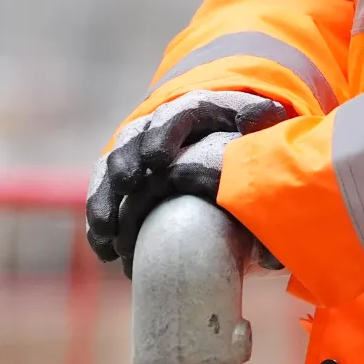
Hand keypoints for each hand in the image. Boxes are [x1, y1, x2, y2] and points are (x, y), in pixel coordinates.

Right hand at [84, 89, 289, 273]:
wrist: (210, 133)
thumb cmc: (235, 130)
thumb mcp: (250, 116)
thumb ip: (256, 117)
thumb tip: (263, 118)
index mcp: (186, 111)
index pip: (170, 118)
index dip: (161, 136)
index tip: (158, 161)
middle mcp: (152, 128)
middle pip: (131, 142)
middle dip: (126, 163)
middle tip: (127, 185)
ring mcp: (132, 155)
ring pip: (108, 173)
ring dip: (105, 200)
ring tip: (108, 232)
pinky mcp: (119, 181)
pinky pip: (102, 199)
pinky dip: (100, 225)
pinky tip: (105, 252)